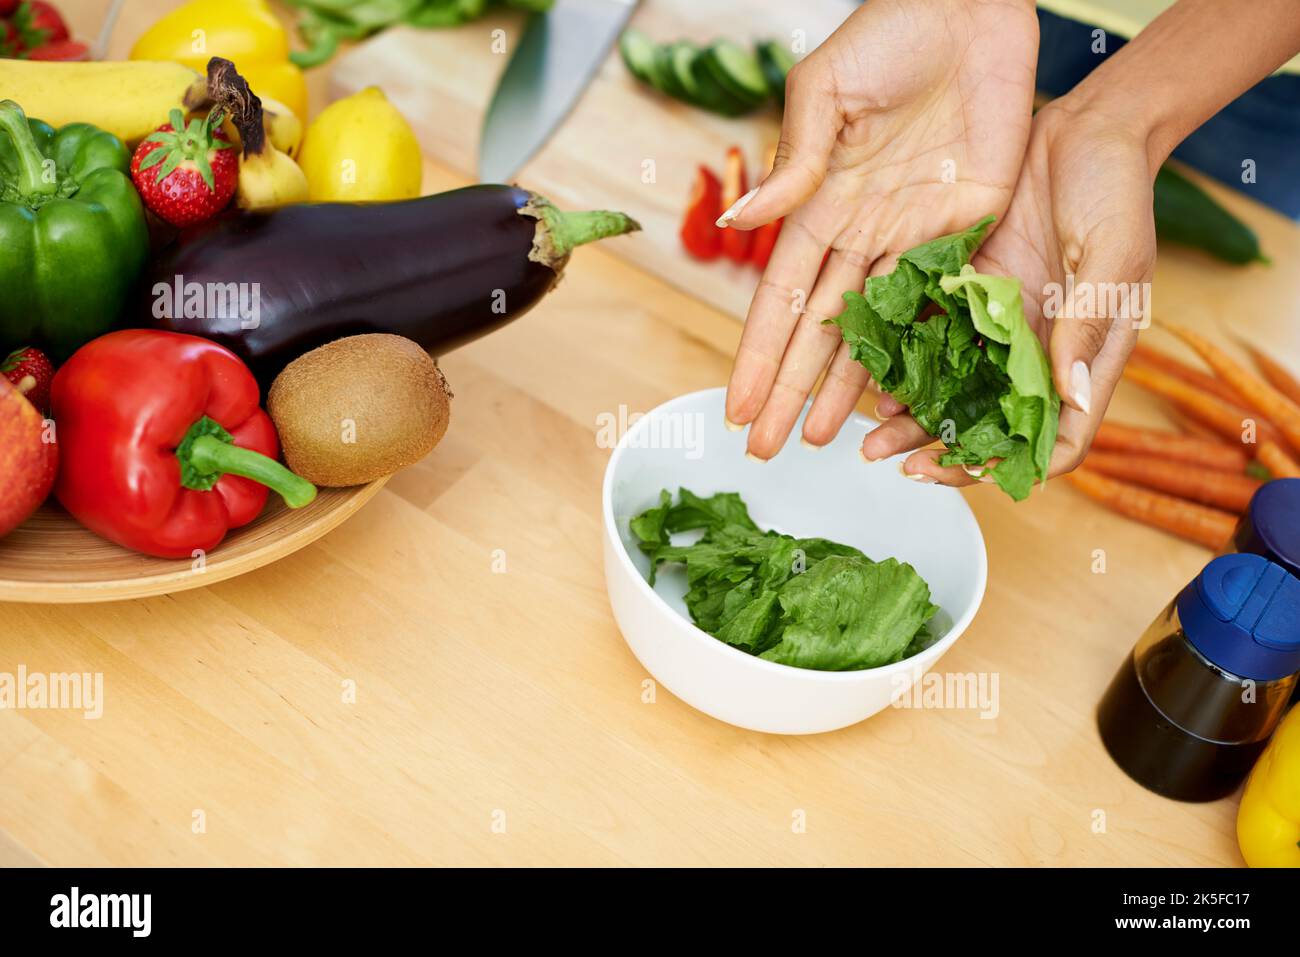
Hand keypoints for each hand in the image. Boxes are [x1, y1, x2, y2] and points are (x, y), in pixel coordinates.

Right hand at [722, 0, 1038, 459]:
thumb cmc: (890, 29)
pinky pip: (943, 303)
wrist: (971, 3)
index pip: (780, 297)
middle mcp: (863, 232)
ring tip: (821, 441)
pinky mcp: (972, 229)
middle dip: (790, 390)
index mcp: (820, 201)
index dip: (757, 355)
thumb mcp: (825, 88)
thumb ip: (794, 161)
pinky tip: (901, 394)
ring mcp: (917, 236)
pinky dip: (921, 350)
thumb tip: (739, 224)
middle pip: (819, 330)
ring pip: (875, 332)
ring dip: (845, 387)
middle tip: (767, 450)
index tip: (736, 406)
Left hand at [866, 96, 1156, 484]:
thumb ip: (1088, 323)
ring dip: (910, 413)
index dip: (1012, 464)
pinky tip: (868, 370)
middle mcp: (1035, 351)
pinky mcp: (963, 290)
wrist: (1083, 128)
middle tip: (888, 459)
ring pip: (949, 388)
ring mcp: (996, 324)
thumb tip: (1070, 394)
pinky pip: (927, 335)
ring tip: (869, 429)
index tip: (964, 469)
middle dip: (940, 449)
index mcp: (1083, 358)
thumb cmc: (1116, 189)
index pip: (1055, 439)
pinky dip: (900, 357)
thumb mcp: (1113, 256)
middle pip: (987, 424)